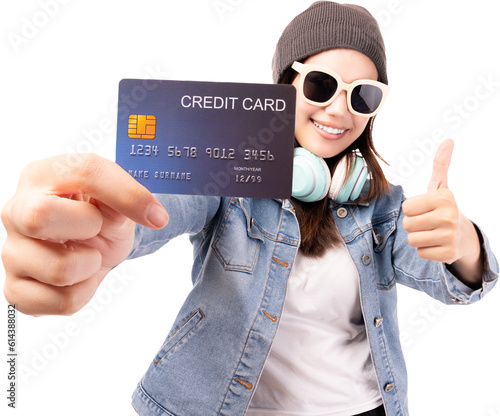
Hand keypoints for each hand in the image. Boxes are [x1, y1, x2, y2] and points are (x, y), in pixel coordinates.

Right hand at [1, 154, 168, 315]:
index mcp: (43, 175)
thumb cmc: (98, 212)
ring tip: (87, 255)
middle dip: (89, 228)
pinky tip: (78, 278)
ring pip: (59, 270)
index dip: (126, 195)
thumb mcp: (117, 198)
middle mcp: (15, 211)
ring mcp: (11, 253)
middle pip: (39, 218)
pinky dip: (83, 293)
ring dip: (91, 267)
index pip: (85, 174)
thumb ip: (128, 196)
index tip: (155, 216)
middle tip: (96, 230)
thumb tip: (155, 216)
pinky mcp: (17, 290)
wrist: (90, 240)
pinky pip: (60, 302)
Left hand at [402, 140, 481, 282]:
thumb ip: (441, 165)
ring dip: (418, 238)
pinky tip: (436, 244)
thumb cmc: (444, 209)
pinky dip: (425, 250)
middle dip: (414, 225)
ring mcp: (450, 237)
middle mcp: (448, 216)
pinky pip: (420, 252)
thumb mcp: (441, 187)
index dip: (412, 209)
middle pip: (407, 224)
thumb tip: (448, 140)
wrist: (463, 237)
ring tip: (431, 233)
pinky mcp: (448, 254)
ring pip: (412, 240)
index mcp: (444, 198)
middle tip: (428, 223)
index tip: (426, 209)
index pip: (406, 207)